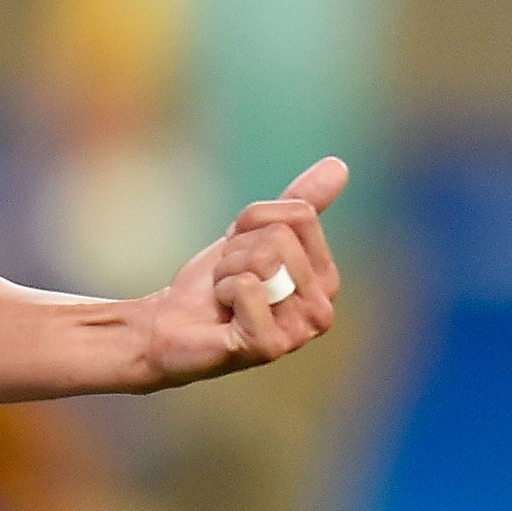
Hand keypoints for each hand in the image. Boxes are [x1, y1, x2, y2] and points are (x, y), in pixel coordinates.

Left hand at [139, 156, 347, 389]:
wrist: (172, 323)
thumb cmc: (216, 280)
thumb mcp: (255, 232)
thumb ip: (299, 202)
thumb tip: (339, 164)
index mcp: (326, 280)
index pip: (300, 215)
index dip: (254, 223)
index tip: (241, 250)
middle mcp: (321, 310)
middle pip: (278, 237)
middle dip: (237, 251)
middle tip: (229, 279)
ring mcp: (298, 333)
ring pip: (261, 260)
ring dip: (227, 272)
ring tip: (226, 297)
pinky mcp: (268, 347)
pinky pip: (247, 286)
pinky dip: (222, 290)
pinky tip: (223, 315)